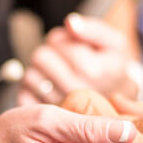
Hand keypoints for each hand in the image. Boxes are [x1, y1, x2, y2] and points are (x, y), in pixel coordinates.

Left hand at [17, 14, 137, 105]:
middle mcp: (75, 93)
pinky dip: (32, 89)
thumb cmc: (113, 68)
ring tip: (57, 73)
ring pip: (30, 76)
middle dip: (49, 52)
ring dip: (39, 71)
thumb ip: (93, 29)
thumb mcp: (114, 43)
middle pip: (40, 57)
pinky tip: (49, 88)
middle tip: (62, 58)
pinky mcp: (47, 119)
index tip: (74, 45)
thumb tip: (70, 23)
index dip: (62, 39)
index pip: (58, 43)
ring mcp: (60, 108)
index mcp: (93, 71)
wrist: (118, 104)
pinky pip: (24, 95)